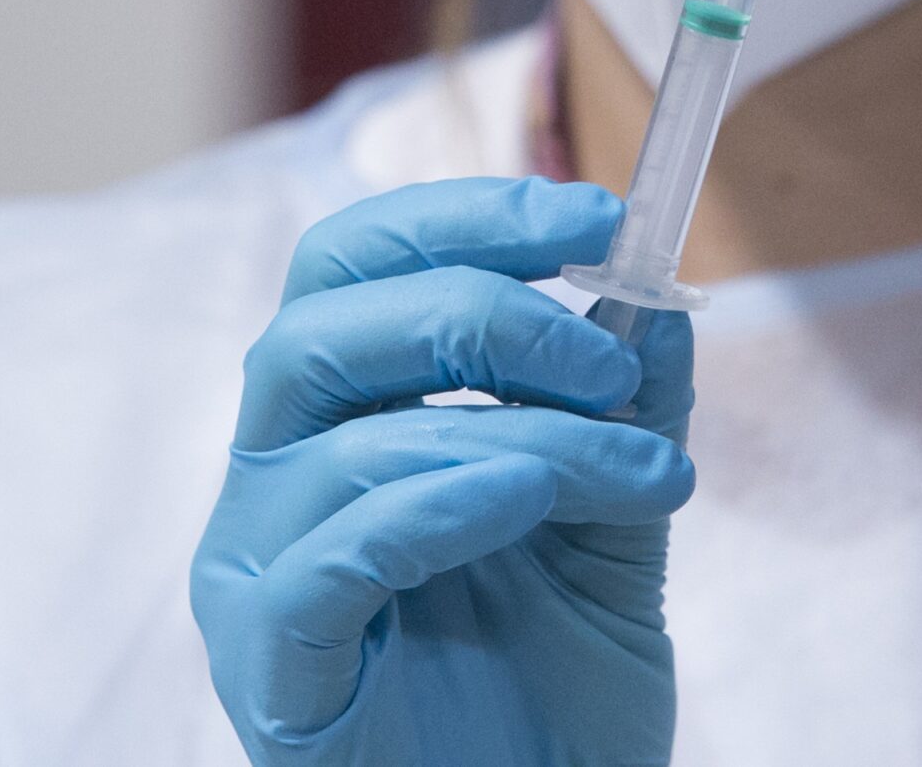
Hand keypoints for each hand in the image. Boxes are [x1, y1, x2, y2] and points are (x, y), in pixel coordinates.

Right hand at [191, 177, 694, 765]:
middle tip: (610, 355)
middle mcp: (274, 479)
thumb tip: (664, 304)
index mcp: (336, 421)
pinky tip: (526, 503)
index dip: (466, 218)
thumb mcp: (612, 540)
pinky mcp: (270, 666)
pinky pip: (333, 557)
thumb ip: (626, 427)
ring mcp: (257, 571)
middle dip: (482, 306)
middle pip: (324, 322)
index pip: (355, 266)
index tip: (599, 218)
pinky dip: (437, 508)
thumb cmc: (545, 702)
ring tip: (633, 471)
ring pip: (349, 439)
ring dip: (518, 433)